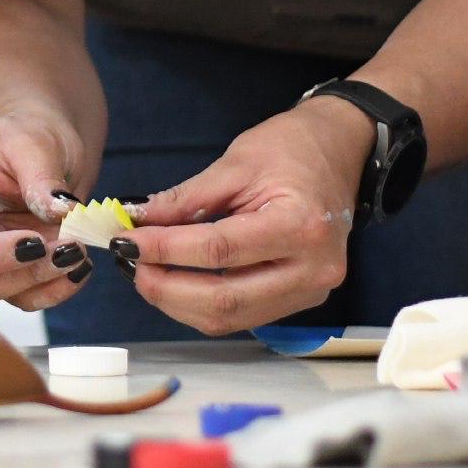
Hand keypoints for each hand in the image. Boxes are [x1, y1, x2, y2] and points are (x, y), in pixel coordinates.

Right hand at [0, 112, 86, 312]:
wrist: (52, 152)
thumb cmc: (30, 136)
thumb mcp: (36, 141)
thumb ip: (42, 174)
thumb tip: (58, 209)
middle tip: (41, 244)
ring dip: (26, 277)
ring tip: (73, 249)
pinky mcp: (3, 272)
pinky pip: (18, 297)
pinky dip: (50, 291)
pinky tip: (77, 269)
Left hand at [120, 97, 371, 335]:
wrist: (340, 153)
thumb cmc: (292, 149)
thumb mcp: (235, 163)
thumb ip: (185, 199)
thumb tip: (137, 221)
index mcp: (300, 227)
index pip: (219, 251)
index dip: (166, 249)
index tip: (127, 241)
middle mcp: (313, 270)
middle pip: (226, 299)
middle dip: (167, 288)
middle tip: (131, 265)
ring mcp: (311, 291)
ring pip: (232, 317)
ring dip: (179, 302)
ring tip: (146, 274)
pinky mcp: (301, 299)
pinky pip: (243, 314)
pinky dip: (202, 304)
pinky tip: (176, 282)